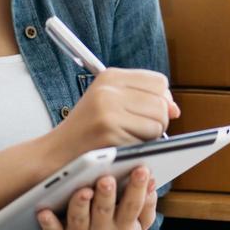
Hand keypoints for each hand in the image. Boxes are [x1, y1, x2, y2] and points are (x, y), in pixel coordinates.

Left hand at [36, 166, 158, 229]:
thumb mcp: (138, 226)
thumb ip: (147, 204)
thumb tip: (152, 180)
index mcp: (124, 228)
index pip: (133, 205)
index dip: (138, 187)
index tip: (142, 169)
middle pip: (104, 211)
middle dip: (106, 195)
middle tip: (106, 179)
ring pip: (78, 219)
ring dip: (80, 205)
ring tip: (83, 191)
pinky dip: (47, 223)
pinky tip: (43, 211)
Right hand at [58, 68, 179, 151]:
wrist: (55, 153)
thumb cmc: (87, 130)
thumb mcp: (109, 102)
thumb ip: (142, 99)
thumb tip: (175, 109)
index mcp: (110, 76)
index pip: (159, 82)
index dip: (162, 100)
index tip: (152, 113)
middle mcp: (109, 89)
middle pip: (161, 103)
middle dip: (158, 121)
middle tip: (137, 130)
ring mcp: (109, 110)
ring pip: (158, 123)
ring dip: (150, 137)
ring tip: (126, 138)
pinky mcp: (110, 132)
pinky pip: (147, 141)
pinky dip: (139, 149)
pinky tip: (120, 147)